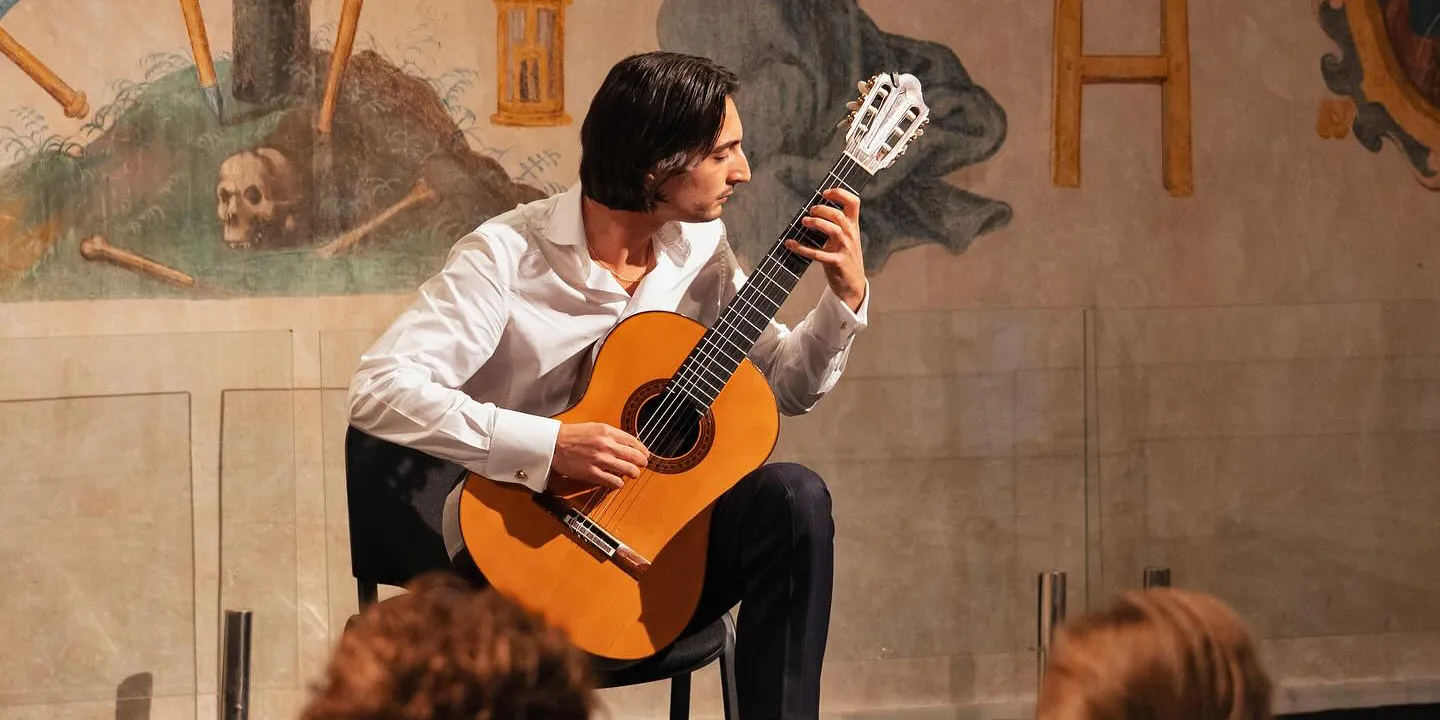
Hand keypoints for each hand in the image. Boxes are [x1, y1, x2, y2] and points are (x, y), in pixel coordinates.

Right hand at [552, 422, 648, 488]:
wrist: (553, 444)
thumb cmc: (572, 435)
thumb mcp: (594, 427)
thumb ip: (611, 434)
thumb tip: (626, 443)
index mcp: (607, 431)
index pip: (633, 441)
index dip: (642, 449)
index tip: (645, 453)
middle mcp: (606, 445)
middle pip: (634, 456)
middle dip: (642, 462)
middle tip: (643, 464)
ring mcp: (600, 460)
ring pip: (628, 470)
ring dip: (633, 473)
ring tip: (632, 474)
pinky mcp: (592, 473)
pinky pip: (614, 481)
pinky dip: (619, 483)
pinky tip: (618, 482)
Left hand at [785, 187, 865, 310]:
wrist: (853, 285)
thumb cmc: (845, 257)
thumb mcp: (847, 238)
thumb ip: (837, 224)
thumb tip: (814, 209)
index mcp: (853, 226)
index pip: (854, 202)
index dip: (840, 193)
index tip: (825, 193)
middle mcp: (851, 235)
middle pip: (839, 215)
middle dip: (823, 209)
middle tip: (811, 210)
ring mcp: (844, 249)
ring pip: (833, 230)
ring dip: (817, 223)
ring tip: (804, 222)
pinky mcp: (836, 262)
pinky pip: (817, 254)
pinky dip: (801, 248)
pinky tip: (790, 244)